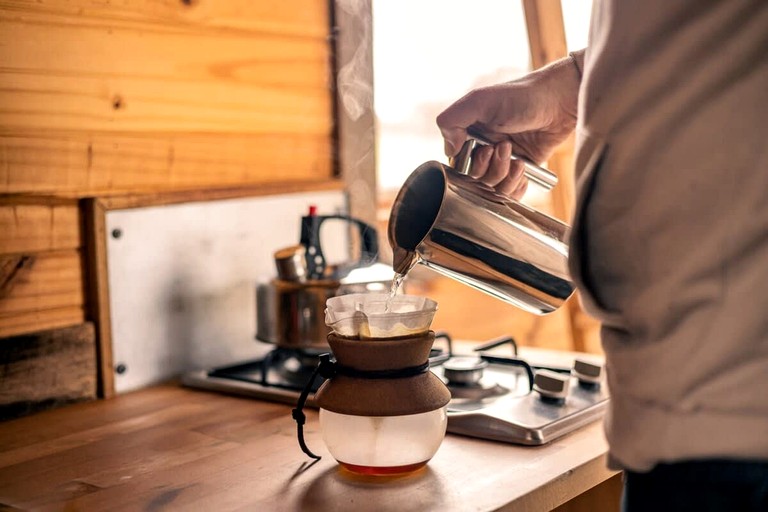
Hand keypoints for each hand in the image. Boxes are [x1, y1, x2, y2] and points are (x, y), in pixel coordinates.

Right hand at [436, 56, 580, 197]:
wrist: (561, 101)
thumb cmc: (521, 96)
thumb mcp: (480, 101)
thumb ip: (452, 120)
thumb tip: (449, 150)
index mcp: (470, 132)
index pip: (458, 163)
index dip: (470, 164)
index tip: (486, 149)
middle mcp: (484, 147)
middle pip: (475, 179)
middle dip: (491, 168)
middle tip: (506, 148)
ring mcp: (503, 160)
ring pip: (493, 188)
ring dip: (505, 176)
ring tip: (518, 159)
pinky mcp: (521, 169)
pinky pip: (510, 192)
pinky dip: (515, 187)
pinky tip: (522, 172)